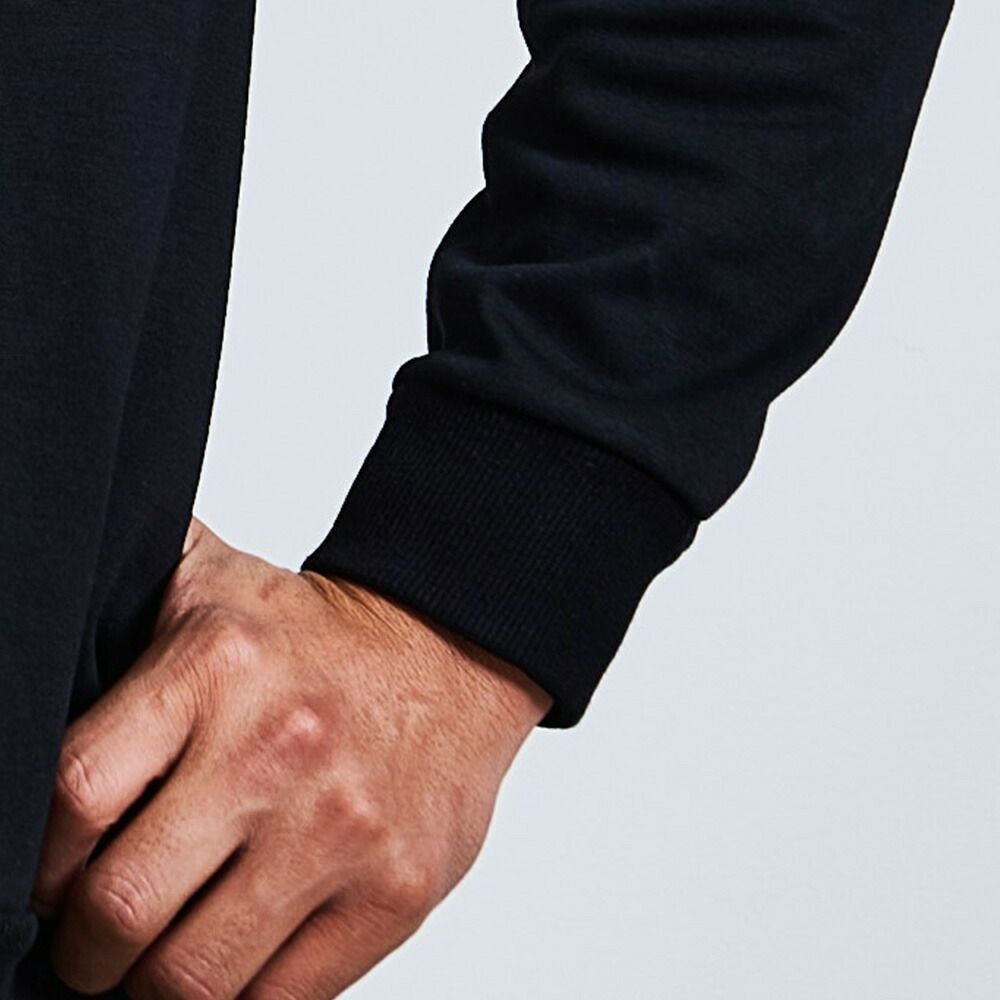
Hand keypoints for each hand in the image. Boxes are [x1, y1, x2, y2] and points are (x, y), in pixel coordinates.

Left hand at [31, 518, 551, 997]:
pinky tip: (236, 950)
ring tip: (166, 948)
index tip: (54, 876)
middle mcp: (277, 749)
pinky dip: (239, 993)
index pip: (72, 795)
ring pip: (190, 980)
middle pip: (119, 909)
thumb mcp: (213, 581)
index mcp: (216, 664)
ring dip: (155, 984)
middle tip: (98, 932)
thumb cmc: (319, 638)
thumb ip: (118, 595)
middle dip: (86, 945)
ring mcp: (341, 830)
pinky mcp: (394, 893)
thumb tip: (28, 628)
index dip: (39, 860)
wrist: (453, 652)